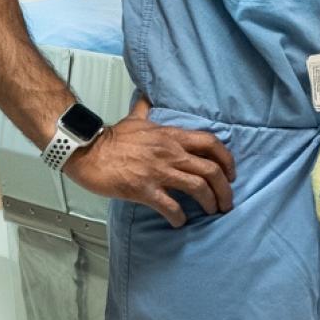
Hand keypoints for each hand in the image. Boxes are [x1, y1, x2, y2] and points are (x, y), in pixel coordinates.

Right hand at [63, 98, 236, 227]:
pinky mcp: (143, 189)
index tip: (231, 173)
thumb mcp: (134, 119)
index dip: (227, 159)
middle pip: (211, 169)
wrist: (87, 151)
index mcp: (171, 136)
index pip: (210, 143)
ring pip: (197, 187)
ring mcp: (158, 171)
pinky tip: (180, 222)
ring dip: (210, 202)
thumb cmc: (111, 137)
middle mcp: (170, 152)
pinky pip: (170, 206)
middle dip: (224, 189)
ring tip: (212, 212)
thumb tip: (145, 98)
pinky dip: (179, 217)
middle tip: (226, 201)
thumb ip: (145, 109)